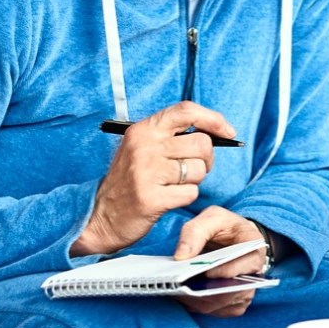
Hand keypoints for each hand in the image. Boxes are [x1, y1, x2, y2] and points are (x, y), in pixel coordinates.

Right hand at [72, 101, 237, 255]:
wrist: (100, 217)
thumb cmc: (129, 182)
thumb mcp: (142, 148)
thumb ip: (171, 136)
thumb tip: (215, 130)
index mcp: (144, 129)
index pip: (186, 110)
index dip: (213, 119)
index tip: (228, 131)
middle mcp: (144, 146)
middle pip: (201, 143)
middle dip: (206, 159)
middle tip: (193, 170)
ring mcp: (146, 172)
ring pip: (198, 170)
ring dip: (194, 181)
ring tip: (174, 185)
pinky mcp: (150, 197)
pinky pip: (190, 193)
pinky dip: (186, 197)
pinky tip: (169, 198)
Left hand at [173, 208, 265, 317]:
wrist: (233, 239)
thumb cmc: (225, 227)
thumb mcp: (212, 217)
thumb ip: (195, 231)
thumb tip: (181, 256)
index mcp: (255, 249)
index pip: (244, 266)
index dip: (223, 272)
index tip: (203, 272)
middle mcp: (254, 275)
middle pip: (230, 291)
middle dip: (203, 290)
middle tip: (180, 285)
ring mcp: (244, 292)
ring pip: (219, 304)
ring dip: (196, 299)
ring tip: (176, 289)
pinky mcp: (233, 304)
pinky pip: (214, 311)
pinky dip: (196, 304)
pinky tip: (182, 294)